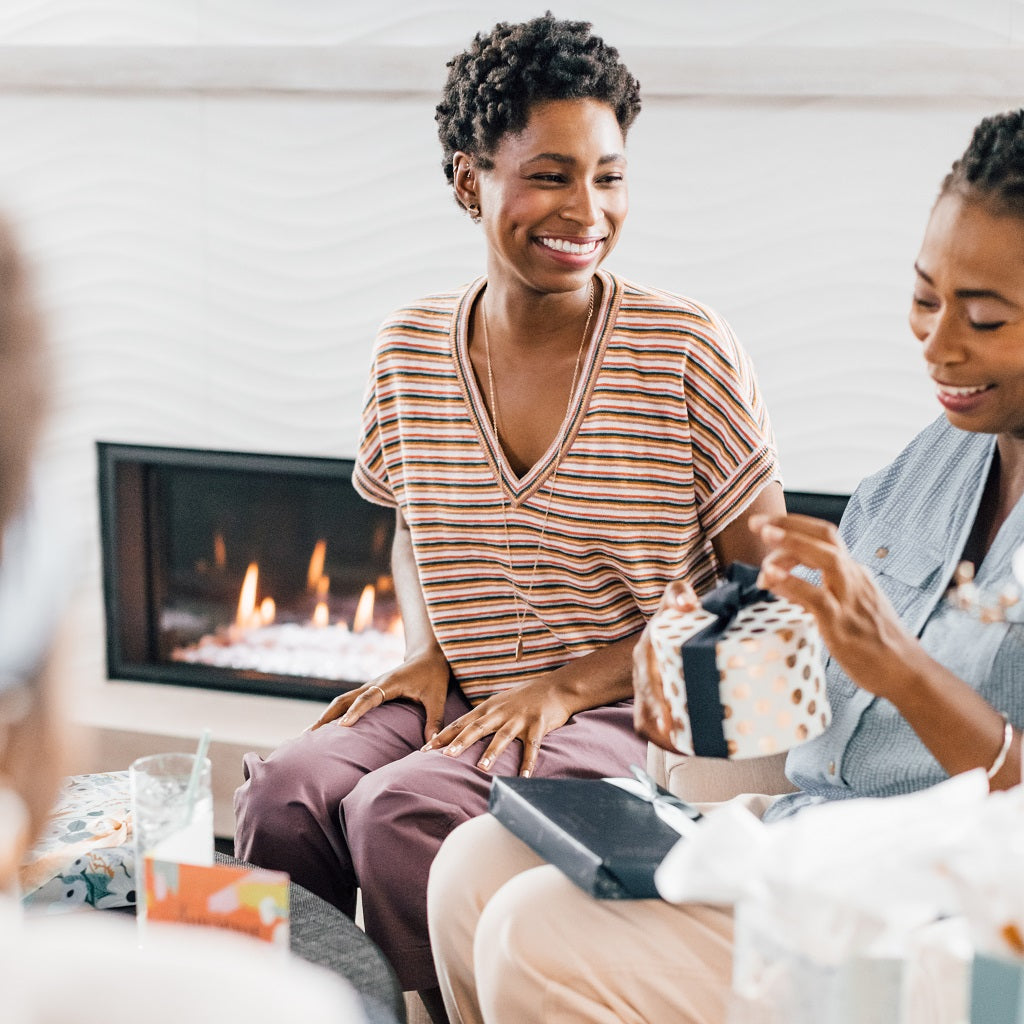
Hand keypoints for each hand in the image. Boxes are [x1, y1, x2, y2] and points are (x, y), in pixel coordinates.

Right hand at [310, 645, 450, 743]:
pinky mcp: (369, 691)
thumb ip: (434, 720)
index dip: (355, 711)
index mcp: (389, 684)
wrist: (428, 655)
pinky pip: (347, 703)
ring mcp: (369, 687)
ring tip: (308, 736)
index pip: (368, 698)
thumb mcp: (437, 698)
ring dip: (325, 716)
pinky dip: (334, 714)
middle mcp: (374, 684)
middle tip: (309, 736)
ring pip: (341, 701)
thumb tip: (431, 744)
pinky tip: (325, 729)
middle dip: (327, 717)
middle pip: (344, 699)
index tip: (341, 727)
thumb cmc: (433, 676)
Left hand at [422, 677, 572, 777]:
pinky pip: (532, 746)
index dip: (443, 736)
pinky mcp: (538, 724)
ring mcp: (519, 718)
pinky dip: (528, 762)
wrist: (555, 687)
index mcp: (488, 708)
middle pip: (477, 728)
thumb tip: (459, 734)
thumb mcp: (498, 703)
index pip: (461, 723)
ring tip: (481, 768)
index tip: (425, 749)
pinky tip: (524, 777)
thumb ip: (481, 718)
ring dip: (491, 752)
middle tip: (444, 756)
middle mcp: (500, 712)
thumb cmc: (523, 698)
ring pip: (502, 736)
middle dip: (460, 742)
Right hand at [632, 580, 699, 751]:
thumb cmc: (676, 613)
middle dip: (660, 733)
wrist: (672, 623)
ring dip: (667, 742)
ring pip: (649, 725)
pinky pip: (659, 729)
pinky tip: (696, 748)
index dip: (653, 705)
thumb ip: (677, 594)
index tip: (665, 723)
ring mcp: (649, 692)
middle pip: (644, 713)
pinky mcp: (659, 702)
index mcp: (646, 654)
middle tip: (684, 747)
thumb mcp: (675, 598)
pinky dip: (674, 741)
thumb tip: (688, 605)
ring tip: (693, 751)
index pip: (645, 682)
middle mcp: (644, 676)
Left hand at [750, 513, 916, 698]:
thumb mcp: (841, 608)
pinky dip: (792, 582)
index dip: (794, 525)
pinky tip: (771, 576)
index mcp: (854, 573)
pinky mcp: (842, 623)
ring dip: (794, 543)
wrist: (905, 672)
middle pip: (825, 537)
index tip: (766, 524)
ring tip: (765, 535)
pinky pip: (816, 596)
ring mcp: (850, 599)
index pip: (824, 537)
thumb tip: (777, 580)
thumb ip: (809, 592)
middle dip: (790, 524)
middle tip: (757, 522)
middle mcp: (854, 579)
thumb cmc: (872, 643)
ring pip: (827, 558)